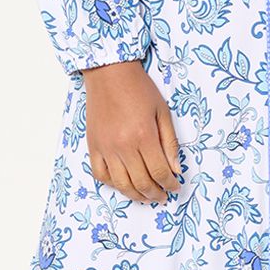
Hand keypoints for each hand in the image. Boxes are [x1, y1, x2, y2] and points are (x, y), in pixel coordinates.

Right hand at [80, 59, 183, 202]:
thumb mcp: (162, 111)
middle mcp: (123, 146)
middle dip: (156, 194)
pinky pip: (100, 174)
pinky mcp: (93, 146)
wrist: (109, 73)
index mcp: (144, 136)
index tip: (176, 186)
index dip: (170, 183)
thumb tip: (176, 168)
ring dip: (136, 195)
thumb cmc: (139, 89)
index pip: (160, 171)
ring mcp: (106, 148)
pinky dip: (112, 184)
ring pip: (121, 184)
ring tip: (146, 197)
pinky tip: (123, 184)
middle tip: (163, 196)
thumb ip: (170, 142)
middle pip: (141, 182)